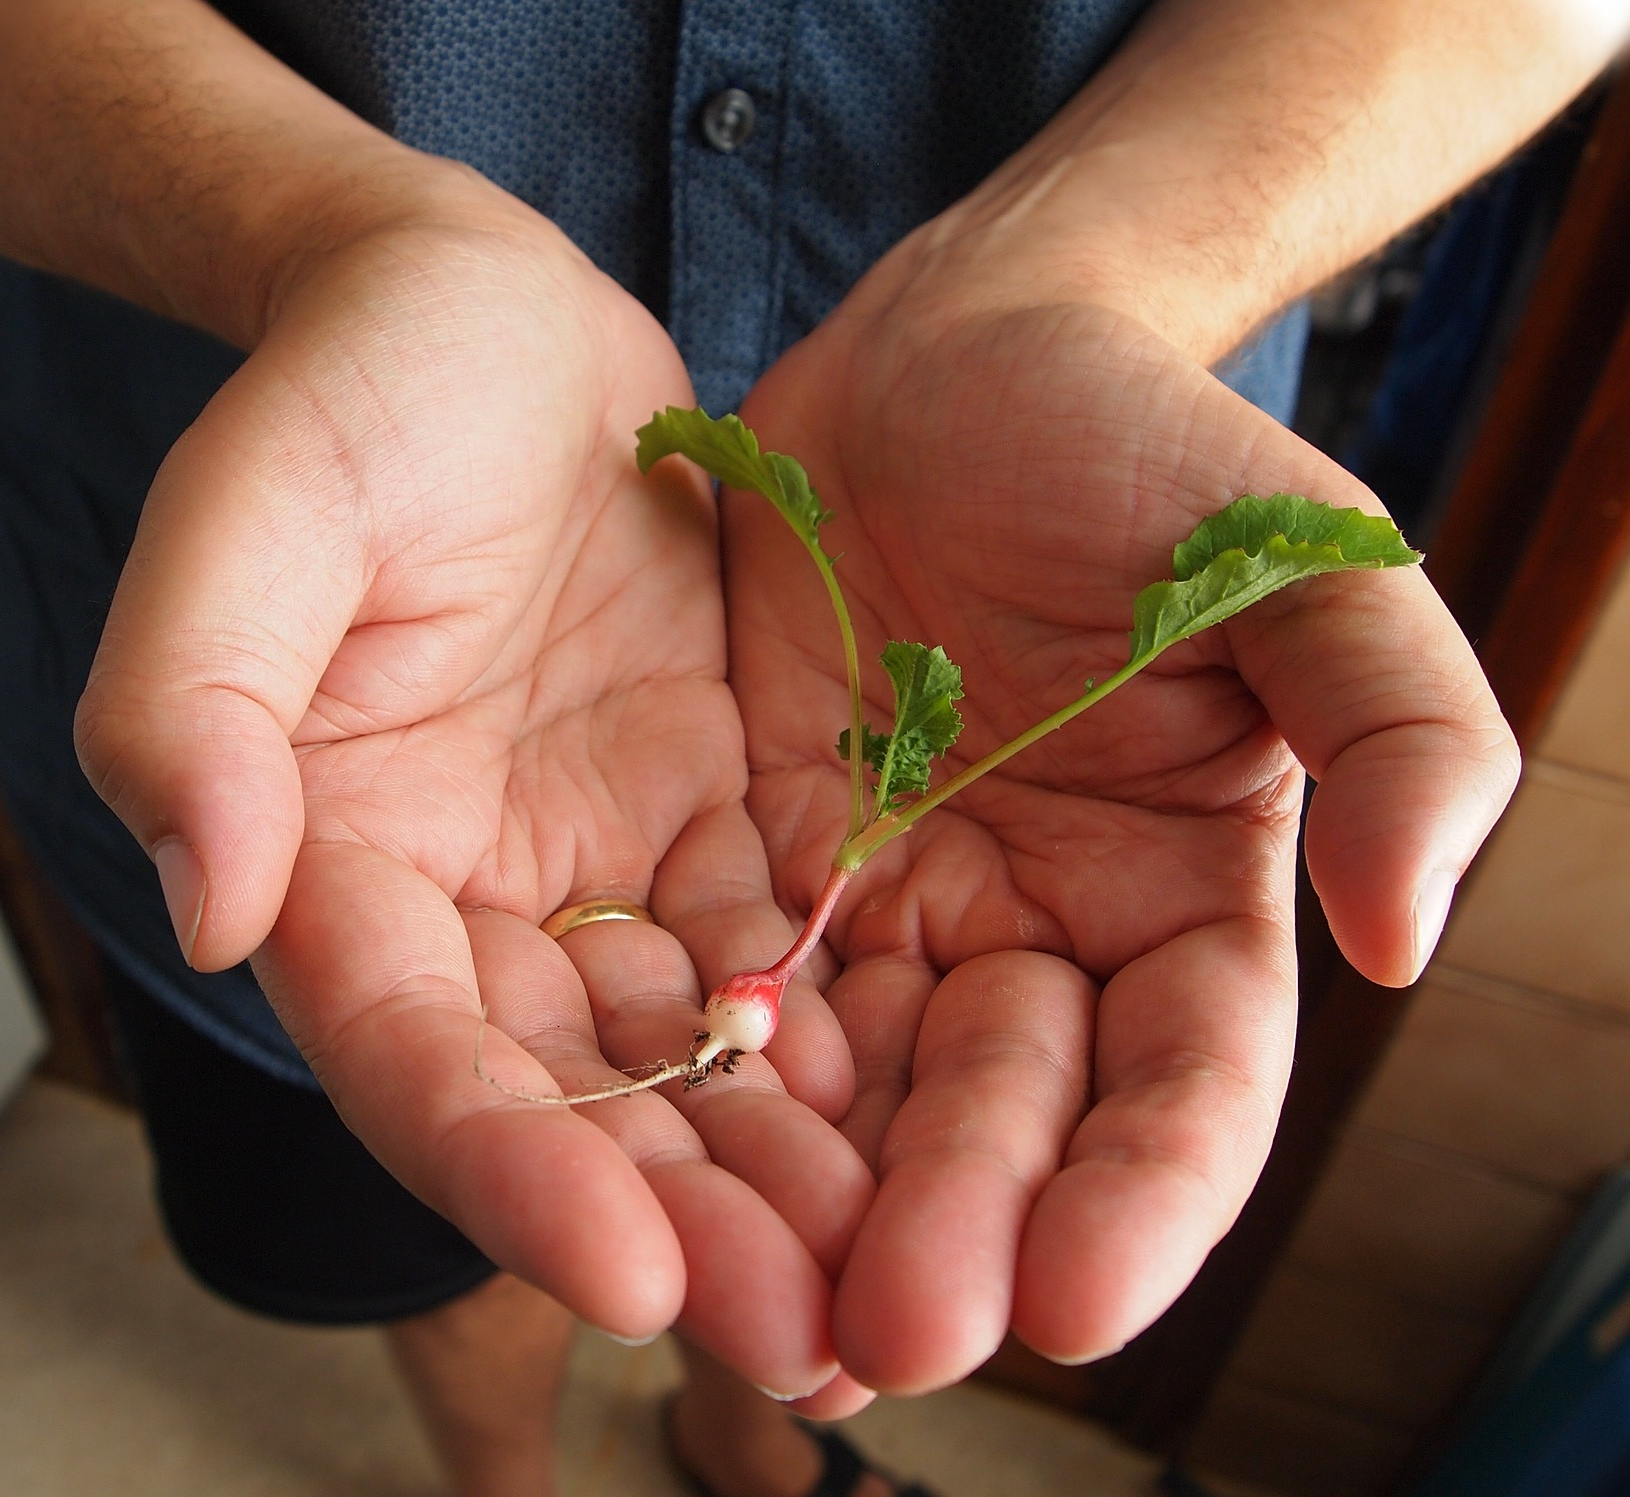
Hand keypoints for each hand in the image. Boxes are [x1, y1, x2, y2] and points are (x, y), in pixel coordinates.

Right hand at [74, 167, 872, 1399]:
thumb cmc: (354, 391)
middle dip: (678, 1222)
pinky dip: (842, 1042)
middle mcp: (463, 903)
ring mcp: (593, 869)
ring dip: (783, 1172)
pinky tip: (934, 1123)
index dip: (506, 1167)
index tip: (625, 1274)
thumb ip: (194, 696)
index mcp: (333, 860)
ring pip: (688, 1055)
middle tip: (806, 1335)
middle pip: (566, 1098)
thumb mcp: (254, 509)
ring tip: (895, 1283)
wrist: (490, 319)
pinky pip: (780, 951)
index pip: (411, 1053)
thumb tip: (208, 898)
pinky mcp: (705, 817)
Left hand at [726, 294, 1518, 1392]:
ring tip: (754, 1297)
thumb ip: (1394, 725)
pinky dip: (699, 1073)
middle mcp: (1033, 935)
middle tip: (883, 1332)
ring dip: (810, 1197)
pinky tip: (653, 1145)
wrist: (953, 352)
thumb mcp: (1302, 558)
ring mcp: (889, 908)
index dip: (1143, 1198)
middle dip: (950, 1226)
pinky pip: (724, 987)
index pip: (1181, 1085)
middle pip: (999, 1118)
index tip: (1076, 1298)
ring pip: (852, 1088)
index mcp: (1181, 900)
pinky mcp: (760, 861)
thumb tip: (1407, 935)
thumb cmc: (1141, 441)